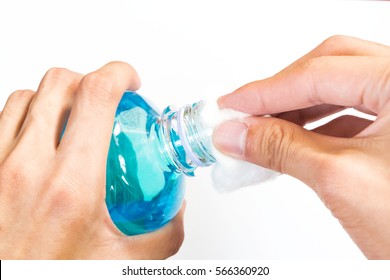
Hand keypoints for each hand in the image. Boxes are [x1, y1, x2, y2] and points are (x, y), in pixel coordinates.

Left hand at [0, 62, 183, 258]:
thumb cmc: (50, 278)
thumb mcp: (122, 263)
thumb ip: (162, 234)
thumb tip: (176, 211)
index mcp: (71, 185)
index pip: (96, 96)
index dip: (118, 74)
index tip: (129, 82)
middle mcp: (27, 167)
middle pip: (60, 84)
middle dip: (91, 80)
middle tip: (107, 100)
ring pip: (26, 96)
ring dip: (57, 97)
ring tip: (73, 116)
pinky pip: (2, 118)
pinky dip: (26, 114)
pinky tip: (41, 135)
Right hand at [213, 36, 389, 258]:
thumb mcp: (341, 180)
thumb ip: (281, 147)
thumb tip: (237, 134)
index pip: (318, 74)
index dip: (265, 90)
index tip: (231, 104)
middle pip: (330, 66)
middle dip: (282, 89)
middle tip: (246, 110)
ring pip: (340, 88)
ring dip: (296, 107)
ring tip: (262, 128)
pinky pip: (351, 112)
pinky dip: (315, 124)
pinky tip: (293, 138)